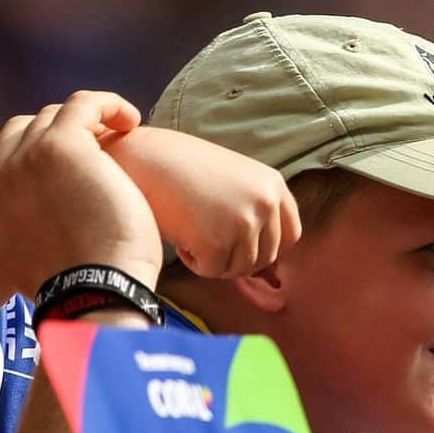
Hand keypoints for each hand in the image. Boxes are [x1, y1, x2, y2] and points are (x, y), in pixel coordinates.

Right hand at [0, 91, 162, 293]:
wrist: (95, 299)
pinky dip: (107, 105)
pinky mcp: (61, 146)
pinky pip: (83, 105)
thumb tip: (40, 224)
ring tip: (116, 138)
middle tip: (93, 158)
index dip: (8, 157)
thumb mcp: (27, 263)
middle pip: (20, 133)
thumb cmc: (80, 293)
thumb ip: (19, 231)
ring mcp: (24, 159)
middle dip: (54, 141)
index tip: (41, 168)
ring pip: (53, 118)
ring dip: (84, 125)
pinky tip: (129, 119)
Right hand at [106, 126, 301, 277]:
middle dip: (237, 256)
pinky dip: (194, 261)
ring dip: (215, 259)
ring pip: (238, 268)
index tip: (243, 245)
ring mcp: (243, 223)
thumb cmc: (183, 169)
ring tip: (193, 231)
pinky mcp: (216, 242)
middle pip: (265, 258)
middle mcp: (265, 204)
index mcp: (273, 186)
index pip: (291, 236)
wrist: (143, 158)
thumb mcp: (236, 182)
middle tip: (207, 237)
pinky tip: (181, 236)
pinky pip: (211, 271)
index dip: (267, 247)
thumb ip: (256, 213)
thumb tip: (272, 274)